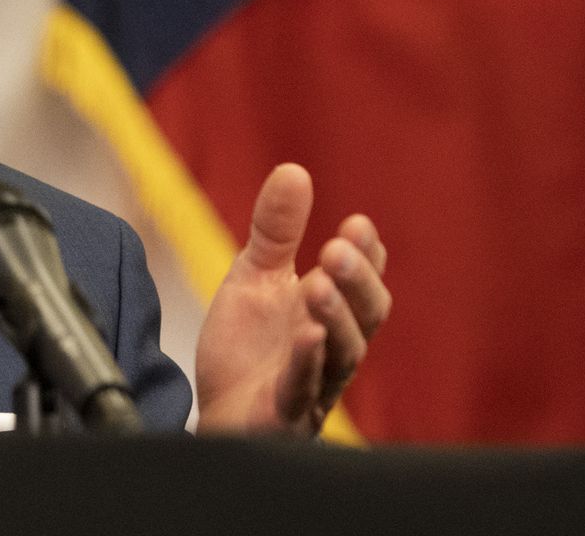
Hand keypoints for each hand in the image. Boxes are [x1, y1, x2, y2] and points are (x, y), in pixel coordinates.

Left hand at [193, 163, 389, 435]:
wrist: (217, 409)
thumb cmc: (249, 348)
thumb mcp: (256, 277)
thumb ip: (276, 231)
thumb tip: (293, 169)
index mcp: (332, 312)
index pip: (363, 282)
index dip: (367, 256)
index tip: (358, 224)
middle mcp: (335, 348)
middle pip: (366, 316)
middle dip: (356, 281)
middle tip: (338, 247)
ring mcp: (315, 384)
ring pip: (342, 354)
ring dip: (334, 316)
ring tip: (318, 282)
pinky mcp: (287, 414)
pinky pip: (303, 389)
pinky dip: (307, 362)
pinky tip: (305, 335)